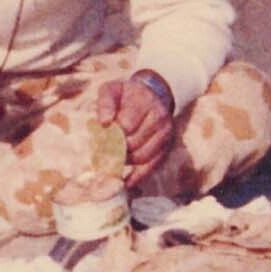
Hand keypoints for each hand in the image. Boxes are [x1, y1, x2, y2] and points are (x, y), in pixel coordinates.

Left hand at [96, 72, 174, 188]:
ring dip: (125, 161)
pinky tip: (126, 182)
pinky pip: (153, 166)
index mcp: (144, 101)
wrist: (151, 95)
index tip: (103, 135)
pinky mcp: (167, 147)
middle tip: (104, 150)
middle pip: (134, 143)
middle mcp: (159, 117)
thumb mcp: (112, 90)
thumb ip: (105, 102)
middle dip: (116, 149)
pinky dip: (138, 176)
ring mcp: (166, 134)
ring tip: (113, 157)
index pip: (126, 125)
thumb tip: (104, 122)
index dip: (112, 133)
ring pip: (143, 157)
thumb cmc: (126, 95)